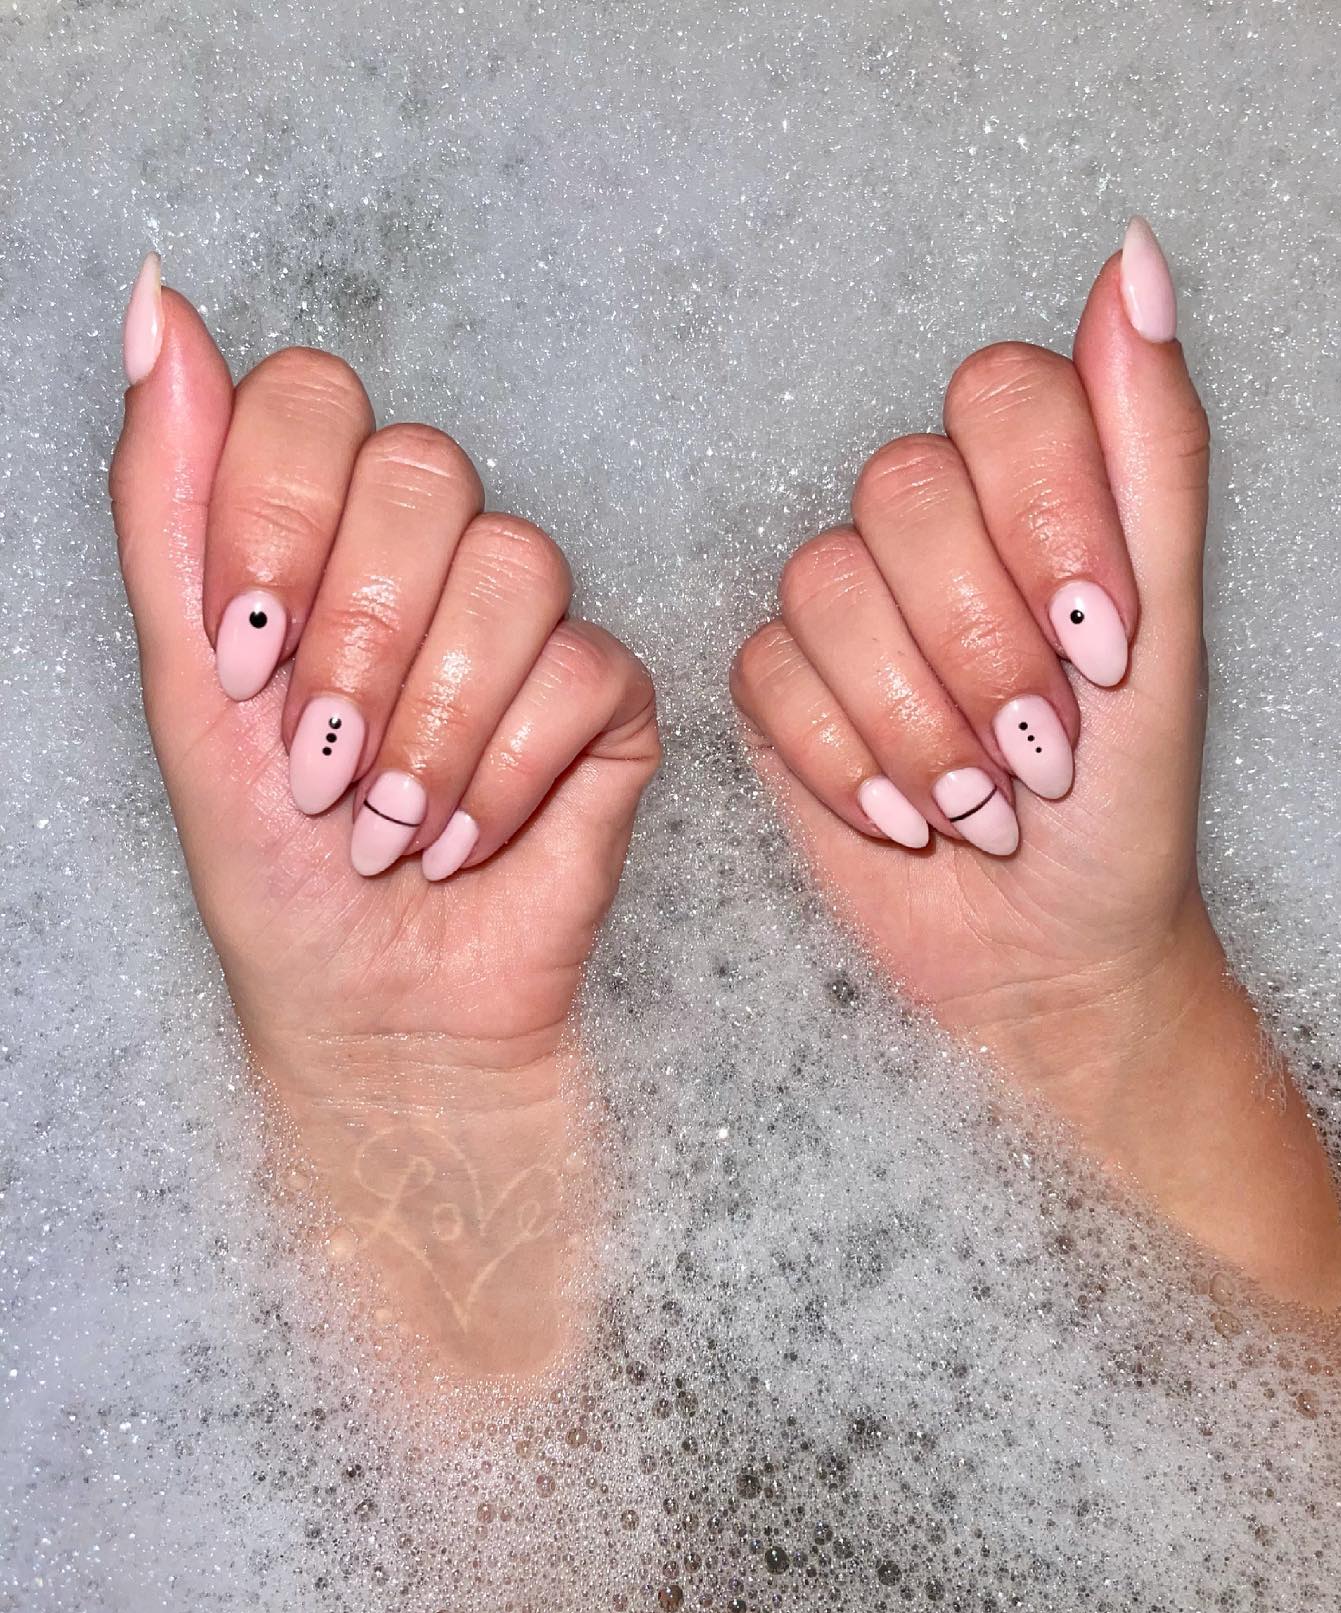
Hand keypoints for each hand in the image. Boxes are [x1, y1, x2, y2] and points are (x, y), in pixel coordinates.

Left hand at [109, 256, 659, 1376]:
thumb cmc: (273, 865)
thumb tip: (155, 300)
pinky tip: (465, 840)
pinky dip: (502, 781)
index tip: (247, 656)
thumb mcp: (185, 686)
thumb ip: (165, 500)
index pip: (314, 402)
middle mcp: (428, 555)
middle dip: (356, 644)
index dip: (279, 519)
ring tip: (387, 823)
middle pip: (425, 475)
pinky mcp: (607, 698)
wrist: (374, 1007)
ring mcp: (527, 622)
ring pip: (516, 570)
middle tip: (319, 763)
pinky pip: (579, 673)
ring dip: (430, 729)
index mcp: (322, 528)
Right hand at [731, 222, 1340, 1308]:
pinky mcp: (778, 687)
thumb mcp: (1165, 637)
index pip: (1003, 396)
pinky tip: (903, 818)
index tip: (1101, 645)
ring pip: (826, 585)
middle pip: (904, 491)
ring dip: (917, 723)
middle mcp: (933, 533)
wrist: (1046, 955)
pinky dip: (845, 765)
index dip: (1046, 517)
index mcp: (1037, 494)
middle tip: (1041, 752)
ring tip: (979, 803)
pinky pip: (767, 674)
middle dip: (982, 652)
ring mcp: (846, 607)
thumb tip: (1136, 264)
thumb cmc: (1122, 809)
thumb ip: (1153, 452)